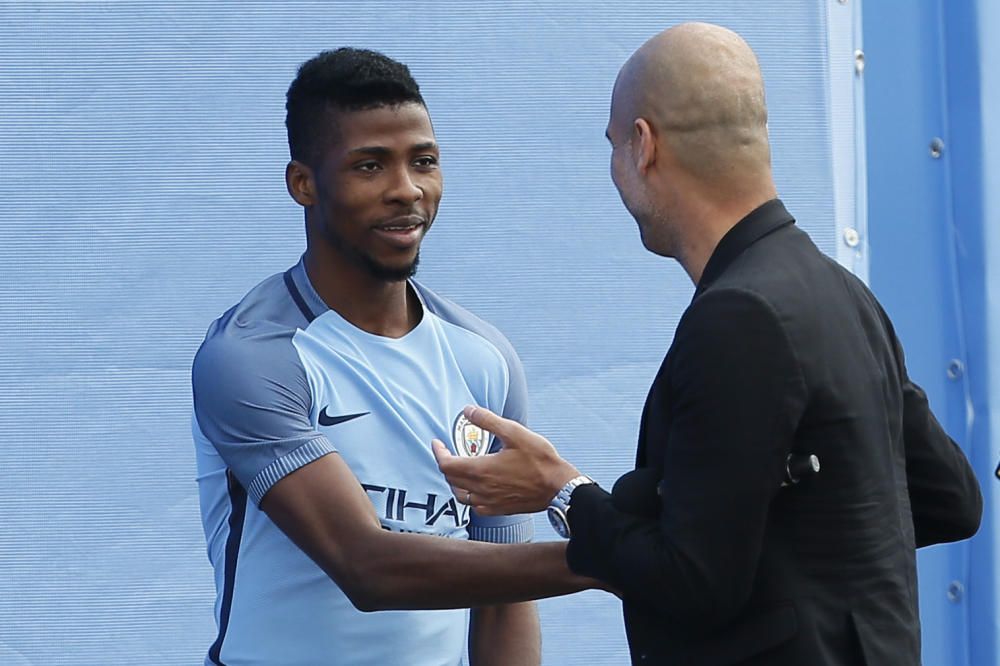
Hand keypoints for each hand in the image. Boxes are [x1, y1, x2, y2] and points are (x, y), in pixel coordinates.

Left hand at [432, 405, 579, 515]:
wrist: (559, 488)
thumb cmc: (540, 461)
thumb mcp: (514, 432)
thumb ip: (488, 421)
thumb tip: (468, 411)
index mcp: (481, 470)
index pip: (446, 464)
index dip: (438, 452)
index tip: (437, 443)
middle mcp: (481, 489)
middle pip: (451, 479)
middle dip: (446, 463)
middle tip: (448, 451)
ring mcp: (489, 502)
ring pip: (460, 494)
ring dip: (455, 480)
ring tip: (460, 468)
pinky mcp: (498, 510)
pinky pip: (474, 506)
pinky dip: (469, 495)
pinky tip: (477, 488)